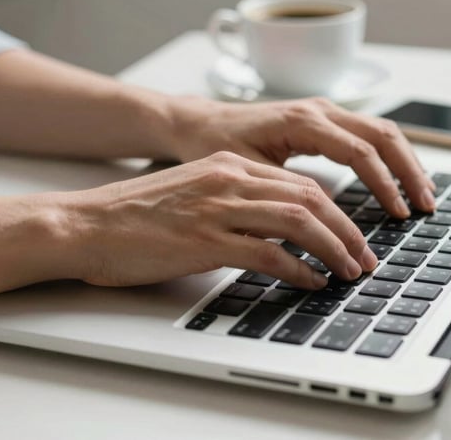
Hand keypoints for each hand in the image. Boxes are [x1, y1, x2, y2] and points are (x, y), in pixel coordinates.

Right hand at [63, 151, 377, 288]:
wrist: (85, 224)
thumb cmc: (135, 216)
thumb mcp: (193, 193)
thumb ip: (235, 202)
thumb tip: (277, 230)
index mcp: (228, 167)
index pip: (299, 184)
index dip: (336, 211)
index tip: (353, 234)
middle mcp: (229, 180)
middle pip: (310, 198)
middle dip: (347, 230)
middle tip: (365, 257)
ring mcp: (217, 208)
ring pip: (298, 220)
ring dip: (333, 248)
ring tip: (350, 271)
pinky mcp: (204, 240)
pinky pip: (268, 254)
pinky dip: (298, 270)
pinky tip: (310, 282)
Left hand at [167, 96, 436, 216]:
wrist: (200, 122)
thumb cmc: (216, 145)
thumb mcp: (248, 173)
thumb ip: (284, 193)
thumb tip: (320, 223)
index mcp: (303, 121)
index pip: (360, 152)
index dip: (385, 185)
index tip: (399, 214)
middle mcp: (320, 110)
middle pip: (384, 135)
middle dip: (409, 171)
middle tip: (426, 206)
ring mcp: (324, 111)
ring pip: (381, 131)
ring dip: (406, 162)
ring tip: (423, 195)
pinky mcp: (324, 119)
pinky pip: (368, 134)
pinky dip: (390, 156)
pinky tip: (399, 179)